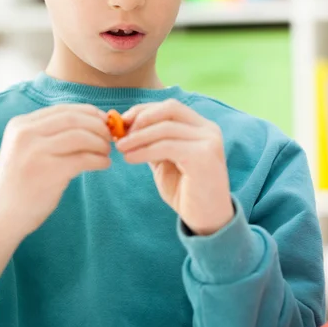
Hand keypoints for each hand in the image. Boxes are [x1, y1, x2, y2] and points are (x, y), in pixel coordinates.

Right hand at [0, 104, 111, 236]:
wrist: (1, 216)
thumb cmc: (21, 183)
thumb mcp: (26, 149)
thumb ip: (51, 134)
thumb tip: (93, 122)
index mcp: (20, 125)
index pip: (63, 109)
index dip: (89, 113)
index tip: (104, 121)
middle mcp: (25, 134)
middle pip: (74, 119)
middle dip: (98, 126)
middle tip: (109, 137)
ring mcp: (36, 152)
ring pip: (81, 136)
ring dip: (100, 143)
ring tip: (106, 152)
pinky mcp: (49, 172)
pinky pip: (84, 159)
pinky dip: (99, 160)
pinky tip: (104, 164)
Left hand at [117, 99, 233, 235]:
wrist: (207, 219)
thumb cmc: (186, 190)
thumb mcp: (165, 160)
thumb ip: (152, 142)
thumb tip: (126, 127)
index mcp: (201, 127)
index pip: (170, 107)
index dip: (144, 110)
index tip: (122, 121)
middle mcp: (209, 129)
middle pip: (169, 109)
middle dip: (141, 118)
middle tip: (119, 133)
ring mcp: (208, 142)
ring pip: (165, 128)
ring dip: (138, 137)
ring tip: (120, 148)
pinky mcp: (203, 156)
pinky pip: (166, 146)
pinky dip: (144, 151)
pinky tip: (130, 158)